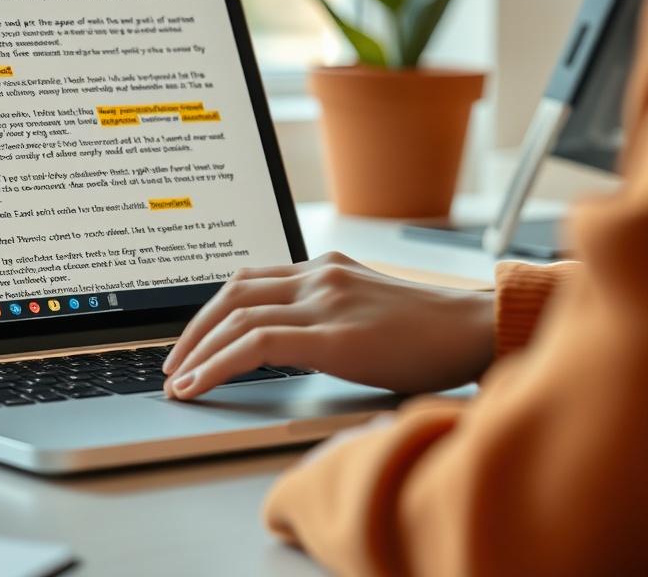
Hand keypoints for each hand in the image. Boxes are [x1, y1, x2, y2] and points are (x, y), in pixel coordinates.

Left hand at [162, 252, 493, 399]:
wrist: (477, 329)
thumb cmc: (428, 330)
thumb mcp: (365, 308)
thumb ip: (325, 312)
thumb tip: (284, 341)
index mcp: (323, 267)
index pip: (247, 280)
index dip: (210, 311)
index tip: (191, 340)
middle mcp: (318, 275)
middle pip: (231, 294)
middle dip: (193, 330)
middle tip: (173, 363)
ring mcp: (324, 301)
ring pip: (237, 319)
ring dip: (197, 351)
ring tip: (177, 380)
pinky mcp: (334, 336)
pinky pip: (256, 345)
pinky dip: (218, 364)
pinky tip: (199, 384)